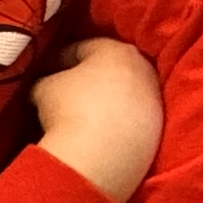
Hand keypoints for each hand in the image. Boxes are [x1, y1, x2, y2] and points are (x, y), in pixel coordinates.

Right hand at [30, 38, 160, 202]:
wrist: (100, 155)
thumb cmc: (70, 109)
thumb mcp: (44, 87)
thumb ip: (46, 79)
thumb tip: (46, 86)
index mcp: (116, 50)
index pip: (83, 47)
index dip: (60, 58)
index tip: (44, 71)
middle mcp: (144, 69)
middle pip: (109, 70)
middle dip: (87, 79)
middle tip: (62, 92)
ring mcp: (154, 100)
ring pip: (124, 96)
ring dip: (105, 102)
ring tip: (80, 117)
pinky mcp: (157, 129)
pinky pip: (131, 120)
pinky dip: (116, 124)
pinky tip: (98, 135)